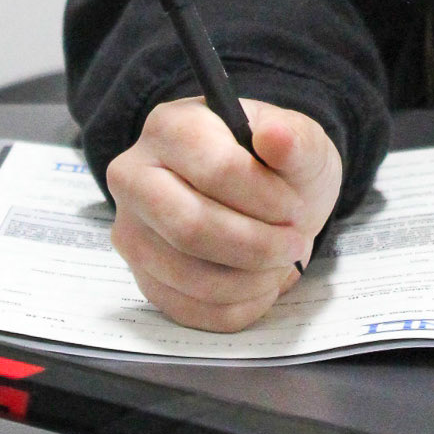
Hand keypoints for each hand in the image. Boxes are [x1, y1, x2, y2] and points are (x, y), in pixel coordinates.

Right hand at [106, 97, 341, 331]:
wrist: (269, 199)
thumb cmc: (279, 164)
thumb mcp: (302, 143)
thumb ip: (295, 139)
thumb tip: (275, 135)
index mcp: (171, 125)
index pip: (215, 169)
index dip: (263, 197)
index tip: (294, 207)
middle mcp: (135, 176)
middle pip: (190, 227)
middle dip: (255, 245)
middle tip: (294, 245)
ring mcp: (131, 231)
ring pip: (187, 275)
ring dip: (249, 279)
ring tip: (282, 262)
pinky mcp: (141, 277)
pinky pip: (186, 308)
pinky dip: (235, 305)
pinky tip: (261, 284)